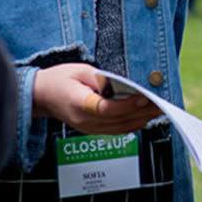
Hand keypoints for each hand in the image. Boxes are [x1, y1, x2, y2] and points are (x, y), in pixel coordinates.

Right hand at [33, 63, 160, 133]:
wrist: (41, 96)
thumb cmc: (60, 80)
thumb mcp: (80, 70)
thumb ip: (102, 78)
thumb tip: (123, 84)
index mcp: (79, 104)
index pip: (106, 109)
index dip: (127, 105)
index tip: (143, 98)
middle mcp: (84, 121)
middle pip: (117, 121)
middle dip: (141, 112)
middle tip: (160, 103)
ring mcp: (88, 128)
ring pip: (119, 128)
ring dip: (140, 120)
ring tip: (158, 109)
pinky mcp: (92, 130)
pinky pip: (116, 130)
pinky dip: (132, 124)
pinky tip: (144, 117)